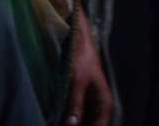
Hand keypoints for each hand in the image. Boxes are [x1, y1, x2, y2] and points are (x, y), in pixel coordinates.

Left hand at [63, 10, 112, 125]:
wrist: (78, 42)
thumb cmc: (81, 59)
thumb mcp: (77, 82)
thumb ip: (75, 105)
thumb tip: (71, 125)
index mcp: (103, 104)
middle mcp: (97, 108)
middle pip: (90, 125)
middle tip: (59, 123)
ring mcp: (87, 105)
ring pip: (80, 122)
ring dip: (69, 123)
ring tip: (55, 121)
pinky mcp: (77, 102)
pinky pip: (73, 117)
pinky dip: (66, 120)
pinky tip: (55, 120)